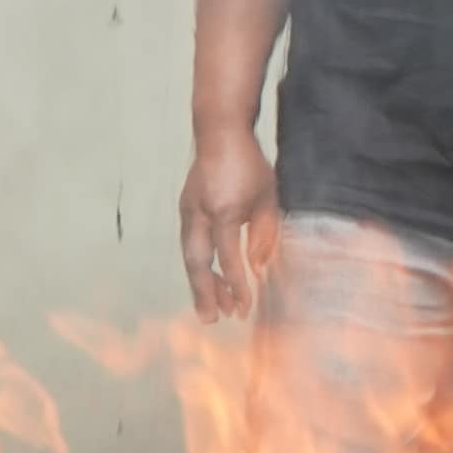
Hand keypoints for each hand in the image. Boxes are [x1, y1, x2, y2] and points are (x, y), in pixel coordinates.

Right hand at [182, 126, 279, 318]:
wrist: (219, 132)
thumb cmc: (249, 165)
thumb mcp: (267, 198)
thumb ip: (264, 234)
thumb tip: (259, 268)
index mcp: (224, 211)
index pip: (229, 257)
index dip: (236, 285)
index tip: (244, 309)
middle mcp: (200, 213)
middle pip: (198, 262)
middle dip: (206, 293)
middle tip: (213, 320)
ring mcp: (188, 211)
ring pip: (190, 256)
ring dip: (201, 283)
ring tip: (211, 309)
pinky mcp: (185, 209)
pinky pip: (190, 245)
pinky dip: (199, 265)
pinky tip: (209, 280)